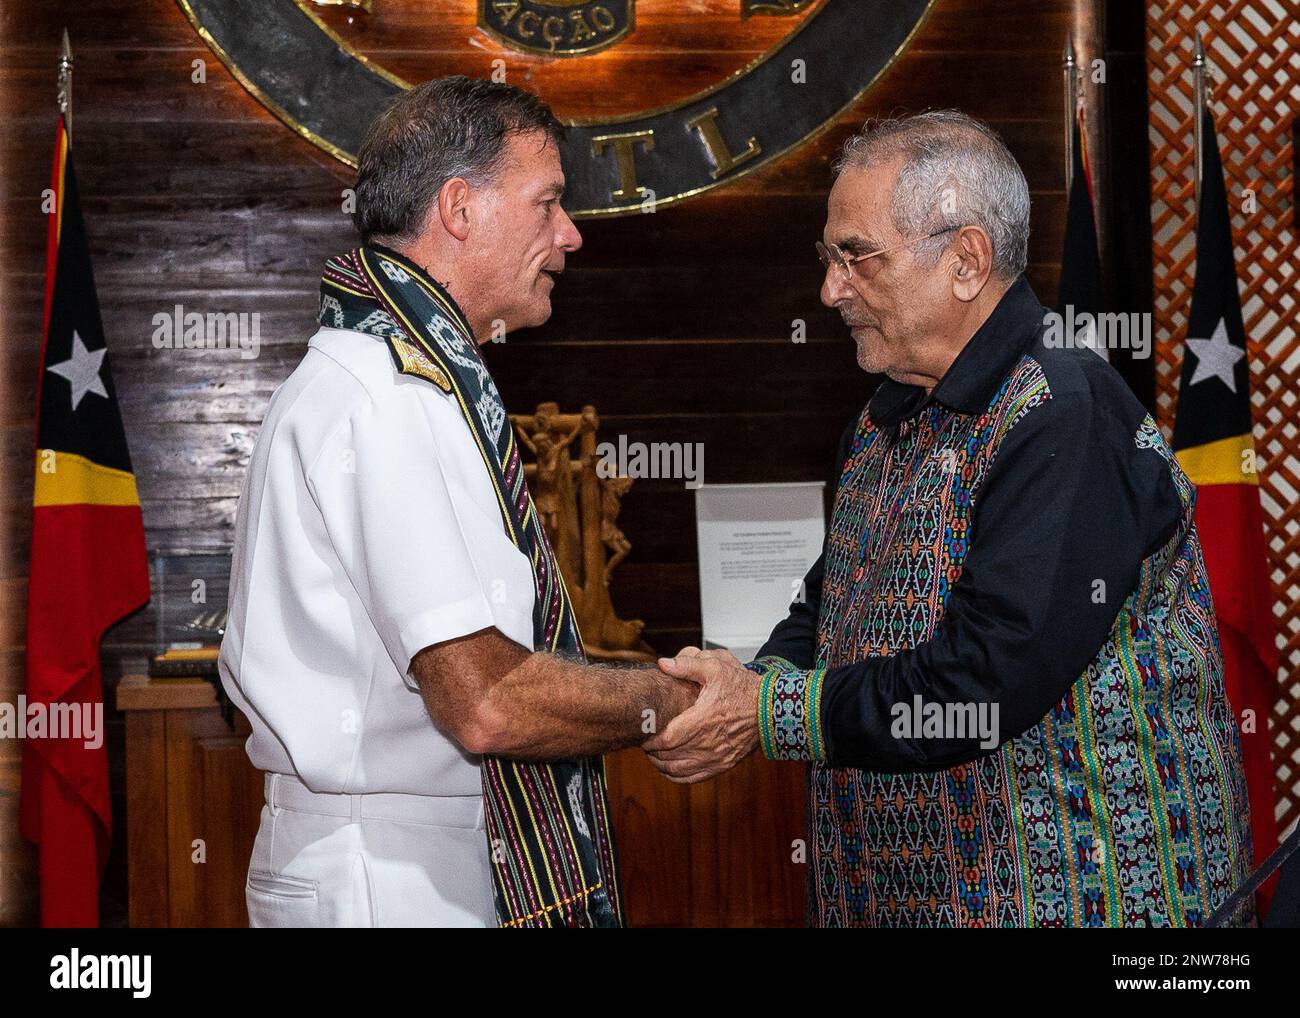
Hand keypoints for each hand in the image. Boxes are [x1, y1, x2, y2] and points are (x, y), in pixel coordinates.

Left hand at [643, 647, 759, 782]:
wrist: (769, 708)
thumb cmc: (742, 687)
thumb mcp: (716, 667)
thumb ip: (687, 665)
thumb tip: (663, 663)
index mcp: (703, 720)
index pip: (667, 739)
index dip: (651, 739)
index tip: (644, 731)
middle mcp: (709, 743)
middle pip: (669, 757)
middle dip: (652, 751)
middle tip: (644, 740)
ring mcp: (716, 757)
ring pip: (677, 771)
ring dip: (660, 764)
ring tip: (653, 752)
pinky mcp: (723, 765)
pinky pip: (692, 778)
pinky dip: (675, 776)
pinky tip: (668, 766)